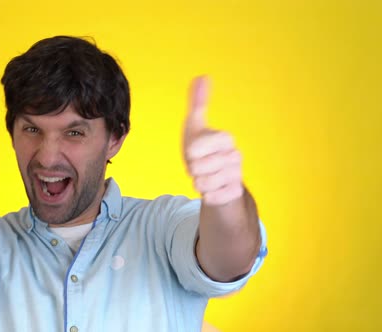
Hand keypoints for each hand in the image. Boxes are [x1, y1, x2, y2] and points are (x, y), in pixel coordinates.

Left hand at [183, 76, 242, 205]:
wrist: (215, 180)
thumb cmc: (202, 152)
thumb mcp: (195, 127)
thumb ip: (197, 103)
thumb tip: (202, 76)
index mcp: (226, 139)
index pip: (200, 146)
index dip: (192, 151)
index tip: (194, 151)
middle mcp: (236, 156)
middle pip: (198, 167)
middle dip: (192, 169)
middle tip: (199, 166)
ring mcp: (237, 176)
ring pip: (203, 184)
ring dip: (198, 183)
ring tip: (205, 177)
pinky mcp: (235, 194)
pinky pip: (210, 198)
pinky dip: (206, 195)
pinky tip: (213, 190)